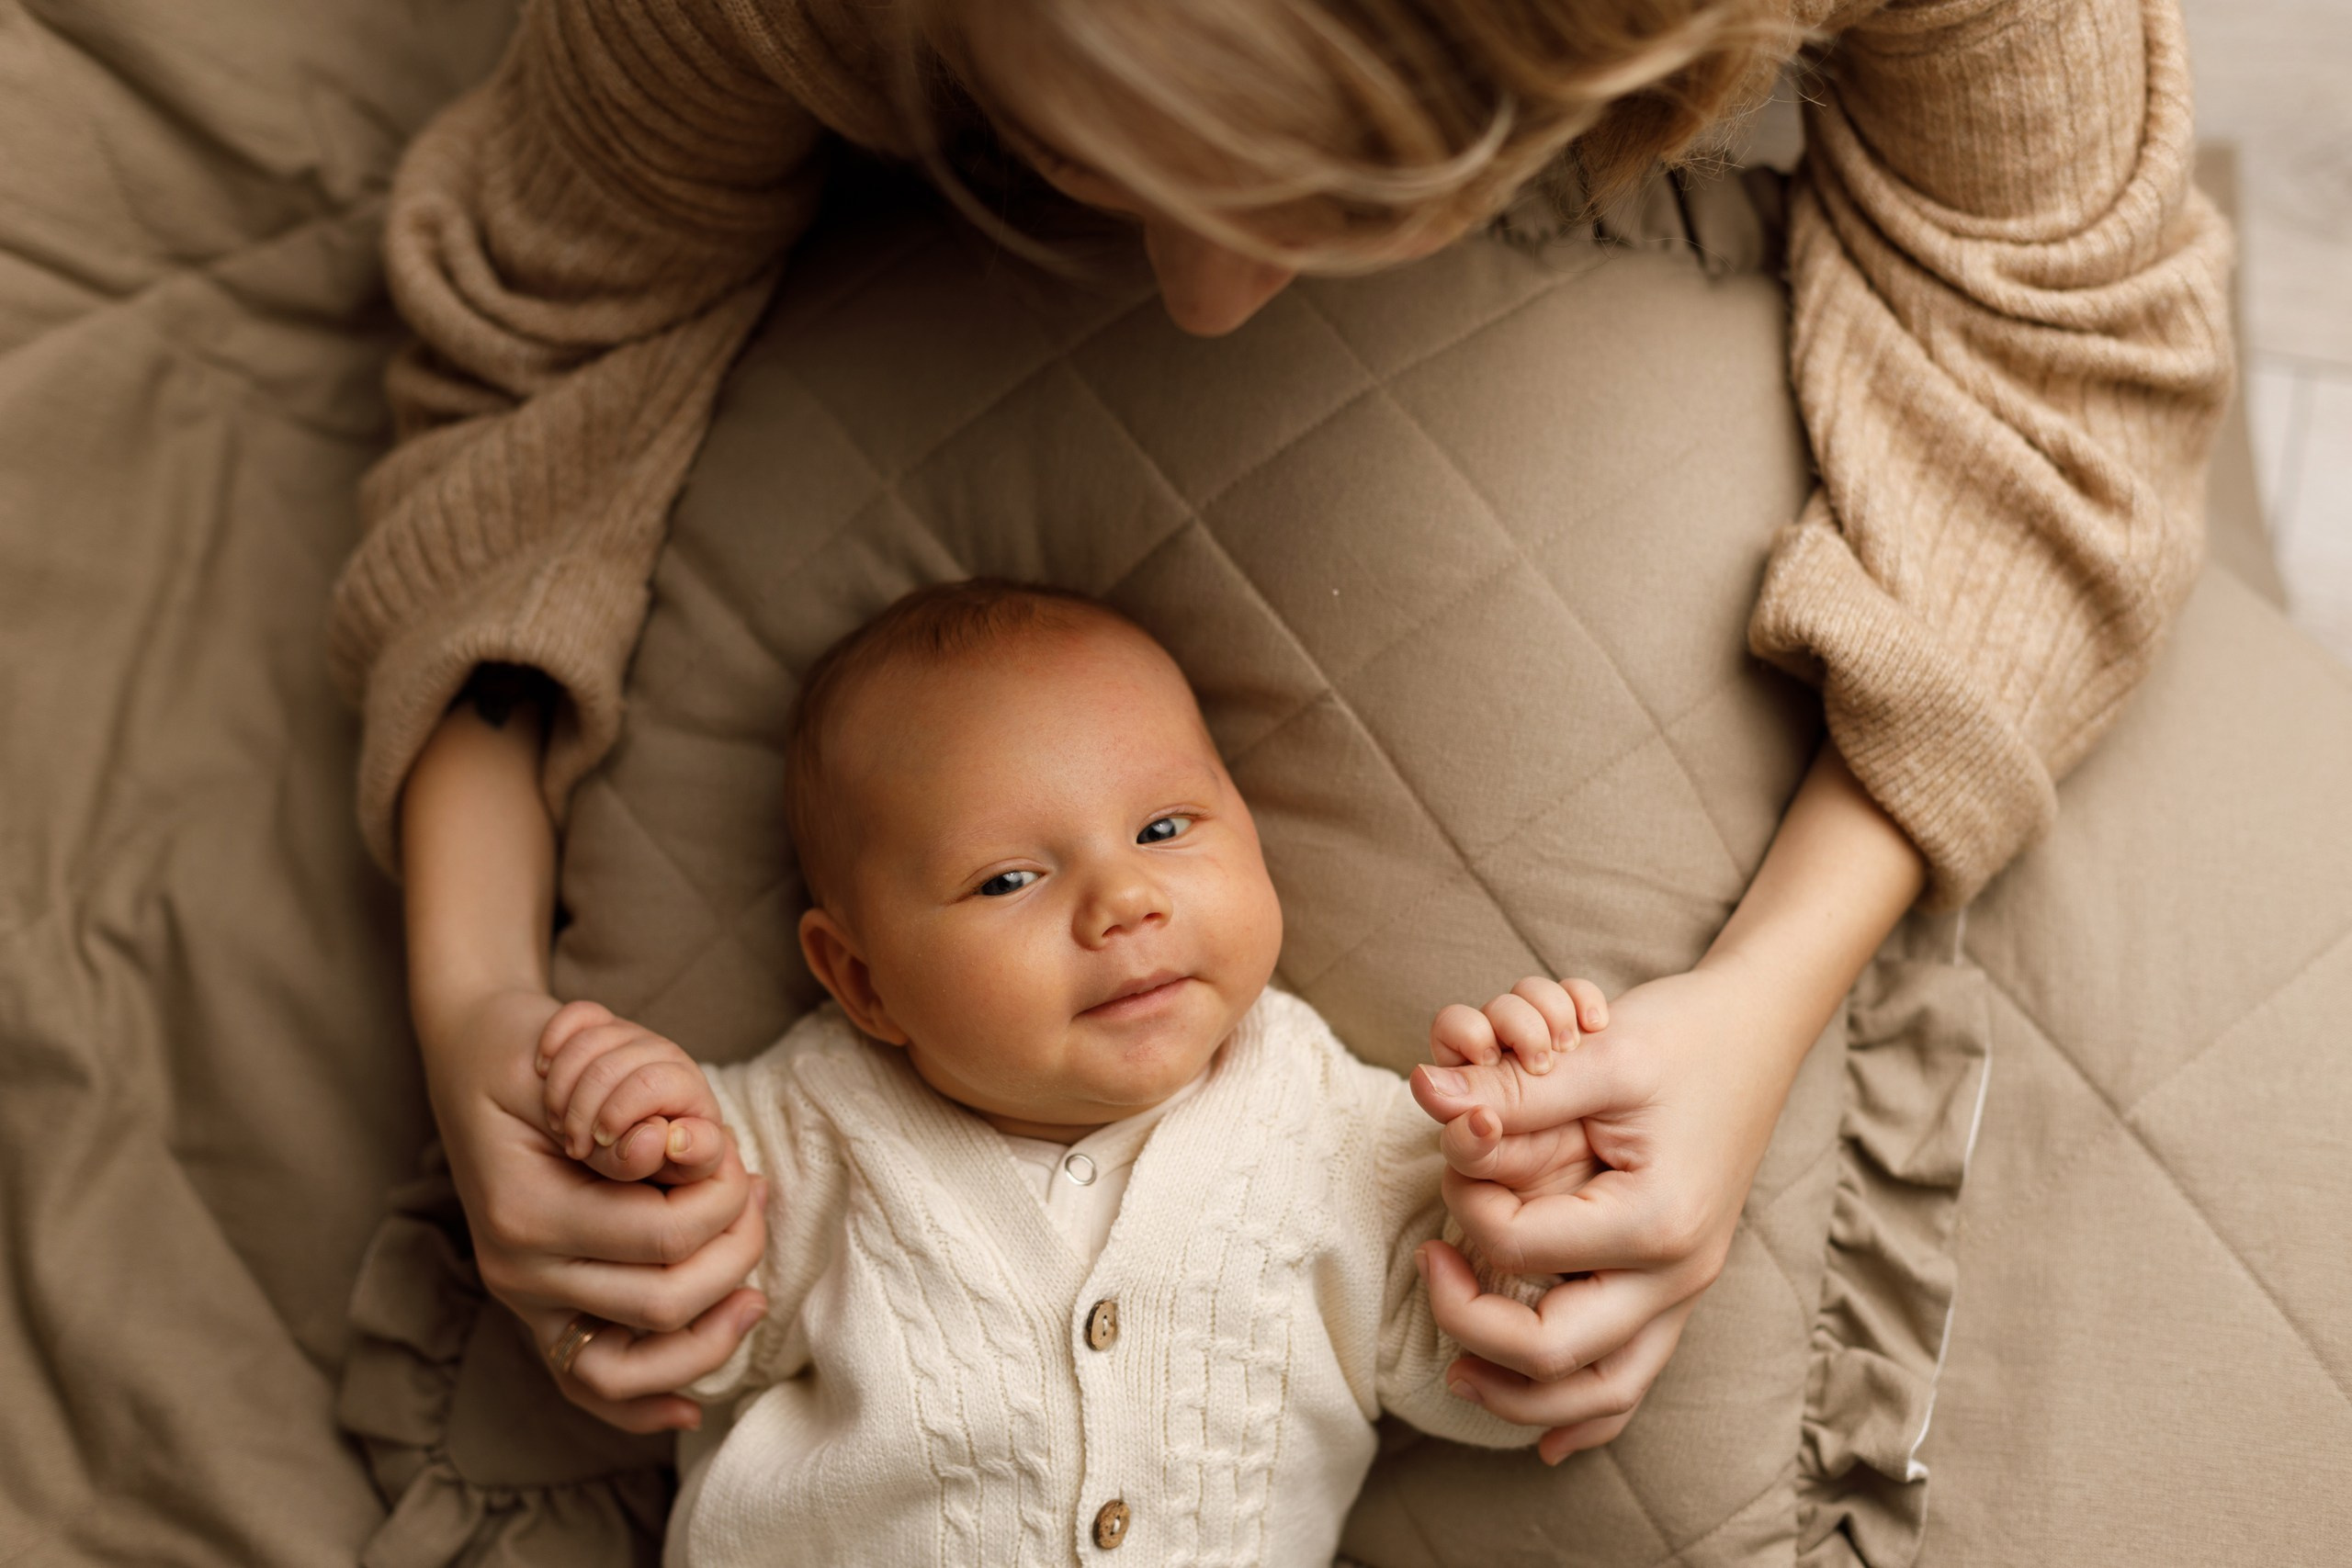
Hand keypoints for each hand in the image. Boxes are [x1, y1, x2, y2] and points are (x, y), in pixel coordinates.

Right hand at [421, 986, 768, 1432]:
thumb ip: (626, 1114)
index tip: (735, 1156)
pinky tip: (690, 1406)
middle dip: (735, 1253)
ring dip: (712, 1332)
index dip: (724, 1201)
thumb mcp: (572, 1058)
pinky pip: (589, 1386)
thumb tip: (678, 1156)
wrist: (466, 1059)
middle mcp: (519, 1271)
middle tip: (757, 1196)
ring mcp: (524, 1301)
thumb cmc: (525, 1052)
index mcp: (525, 1211)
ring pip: (635, 1364)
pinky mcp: (537, 1313)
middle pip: (665, 1304)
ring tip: (754, 1290)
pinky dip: (642, 1404)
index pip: (665, 1238)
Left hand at [1410, 956, 1801, 1462]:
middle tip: (1428, 1261)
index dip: (1466, 1202)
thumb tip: (1429, 1093)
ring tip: (1457, 1372)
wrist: (1755, 1030)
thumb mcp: (1597, 1054)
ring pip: (1601, 1392)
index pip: (1519, 1246)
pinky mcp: (1677, 1287)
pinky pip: (1633, 1378)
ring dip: (1521, 1398)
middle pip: (1553, 1353)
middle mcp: (1676, 1274)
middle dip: (1469, 1321)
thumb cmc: (1678, 1036)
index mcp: (1655, 1222)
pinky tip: (1546, 1437)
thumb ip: (1512, 1089)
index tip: (1457, 1149)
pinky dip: (1586, 1413)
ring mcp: (1683, 1289)